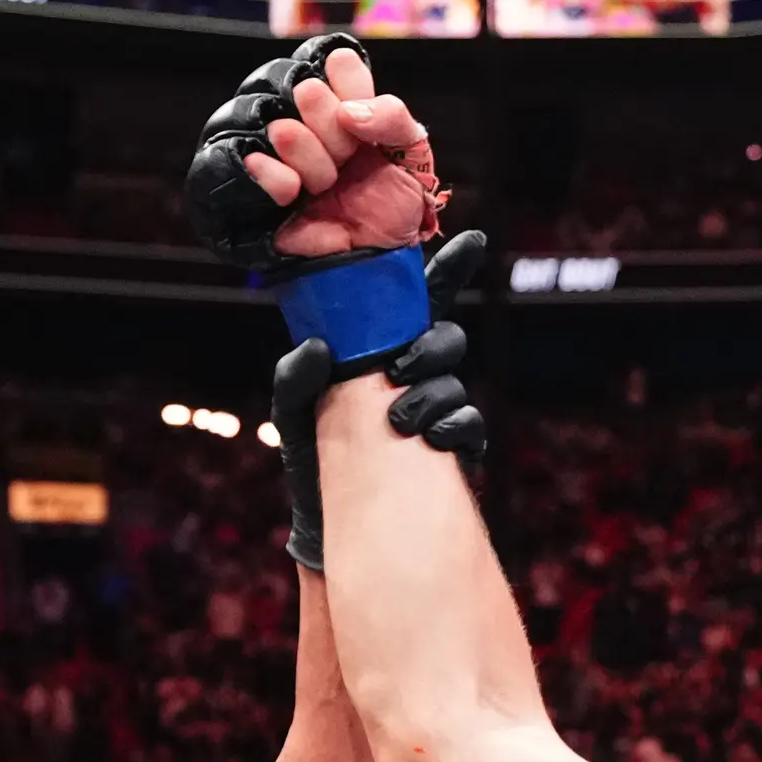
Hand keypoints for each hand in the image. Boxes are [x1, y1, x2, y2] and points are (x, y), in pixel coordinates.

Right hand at [184, 34, 444, 266]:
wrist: (375, 260)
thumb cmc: (389, 202)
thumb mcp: (409, 152)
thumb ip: (392, 116)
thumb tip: (351, 112)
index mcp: (330, 96)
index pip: (325, 58)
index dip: (347, 83)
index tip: (361, 122)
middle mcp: (290, 112)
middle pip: (293, 83)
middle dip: (329, 122)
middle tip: (346, 159)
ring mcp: (260, 146)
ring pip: (262, 117)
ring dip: (304, 150)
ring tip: (322, 183)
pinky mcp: (236, 184)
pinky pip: (226, 159)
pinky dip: (265, 172)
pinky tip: (292, 189)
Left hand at [271, 229, 491, 568]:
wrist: (328, 520)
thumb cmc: (310, 456)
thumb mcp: (290, 413)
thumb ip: (294, 377)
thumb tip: (318, 347)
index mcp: (381, 350)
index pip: (419, 302)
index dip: (448, 269)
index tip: (471, 241)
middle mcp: (414, 375)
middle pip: (447, 338)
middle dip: (429, 348)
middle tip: (399, 369)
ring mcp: (435, 410)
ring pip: (455, 382)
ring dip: (431, 395)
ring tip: (397, 419)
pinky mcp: (449, 449)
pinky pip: (469, 426)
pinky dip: (454, 427)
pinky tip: (431, 439)